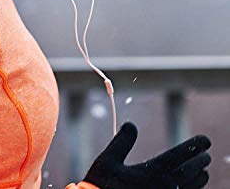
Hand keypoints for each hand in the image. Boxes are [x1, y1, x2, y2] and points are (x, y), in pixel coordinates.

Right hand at [82, 121, 210, 188]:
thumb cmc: (102, 186)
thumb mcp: (107, 160)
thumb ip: (122, 142)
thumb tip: (131, 124)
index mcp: (152, 173)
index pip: (181, 155)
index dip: (195, 145)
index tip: (205, 140)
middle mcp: (164, 188)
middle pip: (191, 172)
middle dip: (200, 161)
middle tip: (205, 153)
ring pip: (191, 188)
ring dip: (199, 178)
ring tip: (202, 171)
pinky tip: (189, 187)